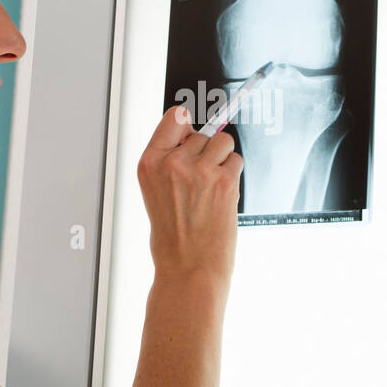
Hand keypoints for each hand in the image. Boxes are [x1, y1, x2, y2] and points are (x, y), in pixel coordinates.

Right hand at [137, 106, 242, 288]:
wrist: (188, 268)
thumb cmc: (173, 237)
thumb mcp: (155, 193)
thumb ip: (170, 161)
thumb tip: (195, 135)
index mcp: (150, 163)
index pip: (174, 117)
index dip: (187, 125)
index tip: (193, 132)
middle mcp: (172, 163)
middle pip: (203, 132)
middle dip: (207, 151)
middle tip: (200, 182)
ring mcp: (199, 170)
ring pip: (224, 142)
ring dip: (223, 161)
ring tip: (212, 188)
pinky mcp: (223, 181)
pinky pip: (236, 160)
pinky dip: (234, 176)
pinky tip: (222, 197)